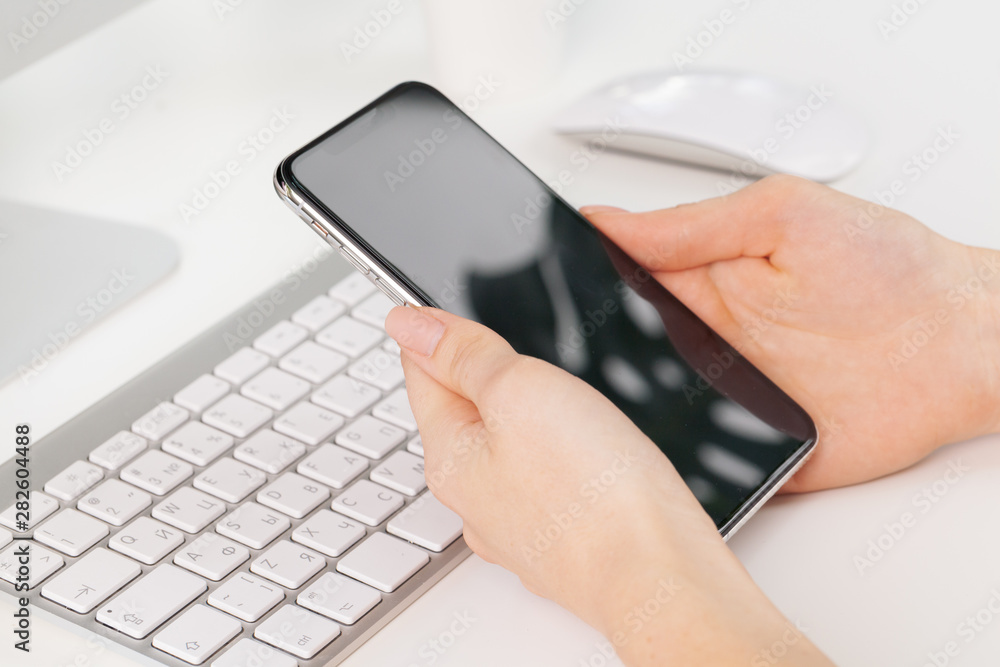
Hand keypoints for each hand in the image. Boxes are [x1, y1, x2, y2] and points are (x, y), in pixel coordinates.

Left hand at [385, 305, 832, 665]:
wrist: (659, 576)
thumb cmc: (593, 491)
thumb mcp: (517, 389)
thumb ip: (461, 355)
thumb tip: (405, 321)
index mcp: (449, 456)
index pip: (420, 372)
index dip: (440, 331)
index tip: (464, 311)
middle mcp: (475, 497)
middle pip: (466, 410)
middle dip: (488, 374)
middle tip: (518, 345)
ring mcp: (520, 524)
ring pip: (511, 446)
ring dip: (529, 414)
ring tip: (560, 395)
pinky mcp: (564, 538)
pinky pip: (549, 479)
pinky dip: (561, 454)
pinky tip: (586, 449)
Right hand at [583, 175, 999, 491]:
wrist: (963, 344)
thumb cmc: (890, 267)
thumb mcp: (785, 215)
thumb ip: (693, 224)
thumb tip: (610, 221)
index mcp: (703, 281)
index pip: (617, 283)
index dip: (577, 286)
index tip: (545, 288)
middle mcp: (707, 340)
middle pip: (621, 353)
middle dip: (588, 358)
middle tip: (562, 357)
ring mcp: (727, 396)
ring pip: (646, 412)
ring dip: (621, 414)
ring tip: (590, 413)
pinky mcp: (753, 447)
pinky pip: (698, 462)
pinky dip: (671, 465)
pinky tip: (650, 458)